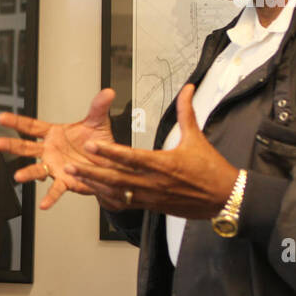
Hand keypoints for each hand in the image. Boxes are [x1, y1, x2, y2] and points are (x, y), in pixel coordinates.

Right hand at [0, 88, 117, 208]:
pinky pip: (56, 190)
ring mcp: (55, 166)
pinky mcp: (65, 181)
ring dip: (27, 173)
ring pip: (37, 169)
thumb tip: (107, 92)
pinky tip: (43, 204)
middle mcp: (50, 151)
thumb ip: (99, 107)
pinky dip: (50, 197)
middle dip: (11, 145)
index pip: (31, 126)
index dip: (16, 121)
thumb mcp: (98, 123)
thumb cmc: (98, 144)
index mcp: (54, 134)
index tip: (1, 118)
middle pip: (26, 147)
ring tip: (18, 176)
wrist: (108, 165)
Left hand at [66, 84, 239, 218]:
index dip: (110, 152)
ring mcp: (151, 197)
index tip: (92, 145)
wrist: (225, 198)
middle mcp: (154, 182)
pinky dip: (108, 198)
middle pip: (116, 178)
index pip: (131, 157)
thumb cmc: (211, 169)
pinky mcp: (151, 207)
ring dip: (94, 186)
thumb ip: (186, 111)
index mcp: (163, 164)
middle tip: (71, 165)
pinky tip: (94, 192)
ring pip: (116, 193)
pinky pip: (125, 204)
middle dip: (91, 172)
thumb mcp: (196, 138)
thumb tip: (187, 89)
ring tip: (74, 178)